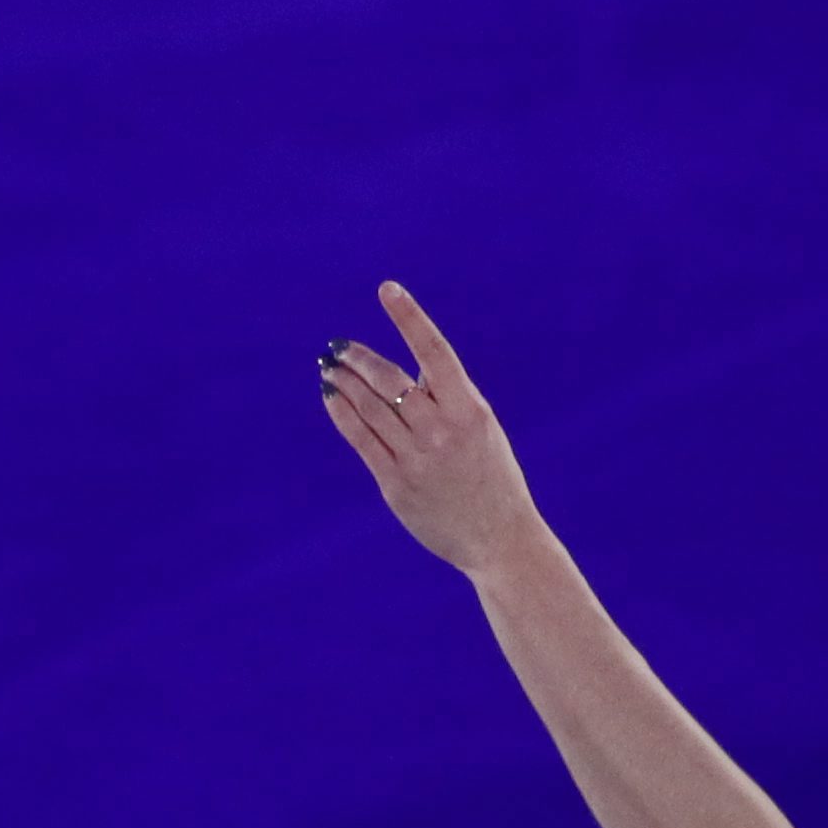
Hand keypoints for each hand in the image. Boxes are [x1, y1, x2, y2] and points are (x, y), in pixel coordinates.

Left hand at [318, 281, 548, 577]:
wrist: (499, 539)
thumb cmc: (491, 477)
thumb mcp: (481, 429)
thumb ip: (446, 399)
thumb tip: (399, 373)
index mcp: (469, 409)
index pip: (434, 351)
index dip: (409, 317)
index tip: (387, 289)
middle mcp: (441, 429)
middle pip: (389, 380)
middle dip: (358, 357)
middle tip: (337, 346)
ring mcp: (416, 458)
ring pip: (368, 407)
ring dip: (343, 382)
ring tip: (328, 367)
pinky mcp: (395, 483)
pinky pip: (361, 439)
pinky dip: (342, 414)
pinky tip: (331, 398)